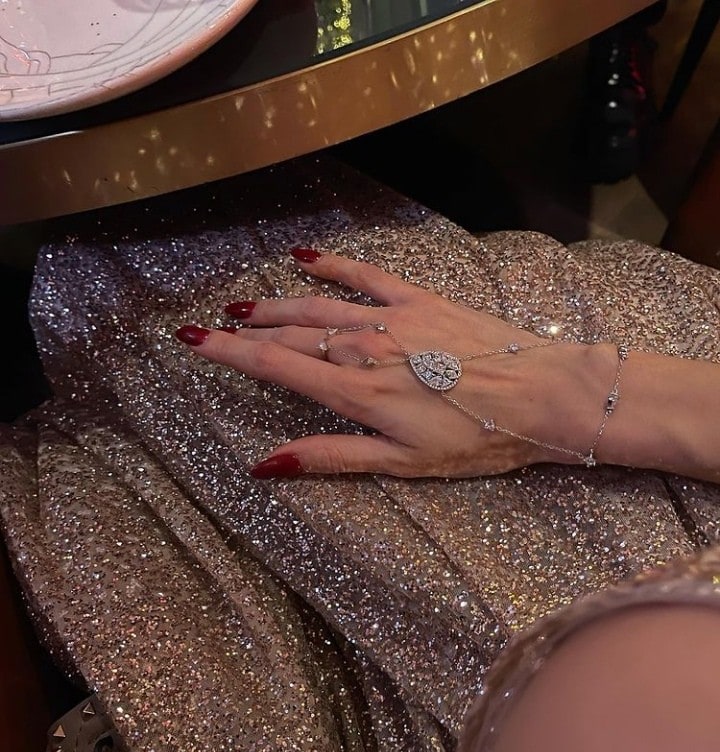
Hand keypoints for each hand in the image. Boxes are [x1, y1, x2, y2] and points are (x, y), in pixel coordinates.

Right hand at [175, 251, 617, 478]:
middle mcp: (362, 347)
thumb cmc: (476, 440)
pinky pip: (367, 277)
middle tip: (208, 324)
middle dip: (245, 330)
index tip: (191, 340)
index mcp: (354, 391)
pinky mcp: (419, 300)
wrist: (540, 394)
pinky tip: (306, 257)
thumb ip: (330, 456)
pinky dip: (334, 266)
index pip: (276, 366)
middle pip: (290, 334)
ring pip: (318, 306)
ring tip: (242, 302)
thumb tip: (265, 465)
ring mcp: (391, 318)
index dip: (229, 353)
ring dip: (277, 304)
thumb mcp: (401, 462)